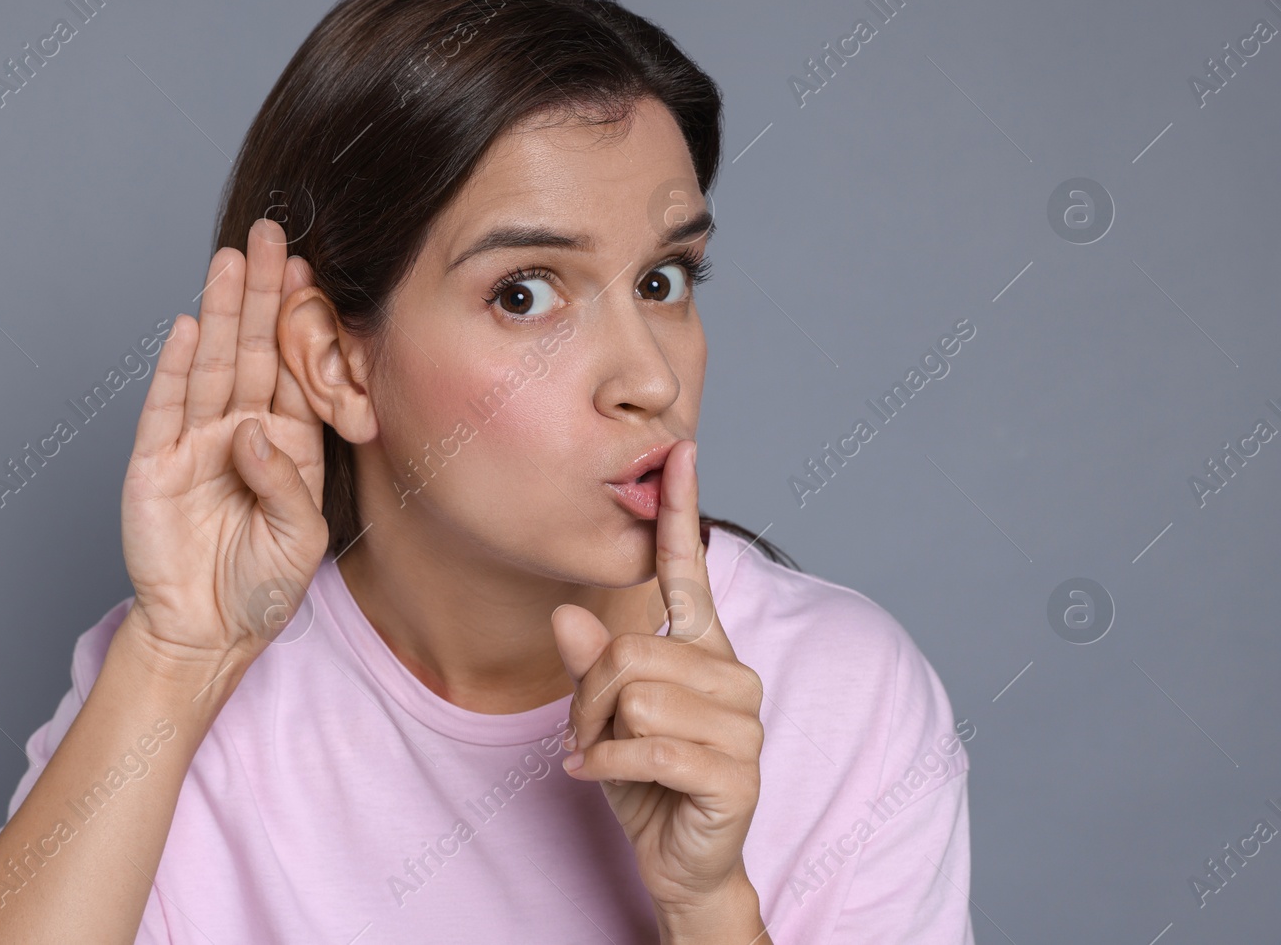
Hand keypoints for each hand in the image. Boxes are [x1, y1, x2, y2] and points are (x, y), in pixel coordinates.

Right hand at [119, 217, 329, 666]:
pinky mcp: (155, 464)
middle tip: (271, 235)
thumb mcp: (299, 540)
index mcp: (287, 445)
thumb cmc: (261, 589)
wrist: (205, 634)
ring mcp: (195, 444)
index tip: (309, 270)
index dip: (299, 322)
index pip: (294, 371)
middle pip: (253, 351)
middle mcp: (242, 433)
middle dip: (261, 294)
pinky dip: (176, 367)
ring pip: (212, 366)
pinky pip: (166, 407)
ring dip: (220, 313)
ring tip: (230, 261)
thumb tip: (250, 433)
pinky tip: (189, 326)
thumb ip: (285, 484)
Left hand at [552, 440, 767, 929]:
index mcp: (703, 647)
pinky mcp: (738, 769)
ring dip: (596, 735)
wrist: (680, 859)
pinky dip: (607, 767)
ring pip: (634, 695)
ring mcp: (743, 721)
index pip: (690, 570)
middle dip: (586, 699)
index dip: (681, 511)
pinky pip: (649, 746)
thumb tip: (567, 615)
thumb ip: (588, 663)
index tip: (679, 451)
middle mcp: (732, 673)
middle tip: (583, 735)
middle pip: (628, 650)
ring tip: (601, 759)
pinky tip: (596, 779)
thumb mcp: (601, 715)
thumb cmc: (645, 777)